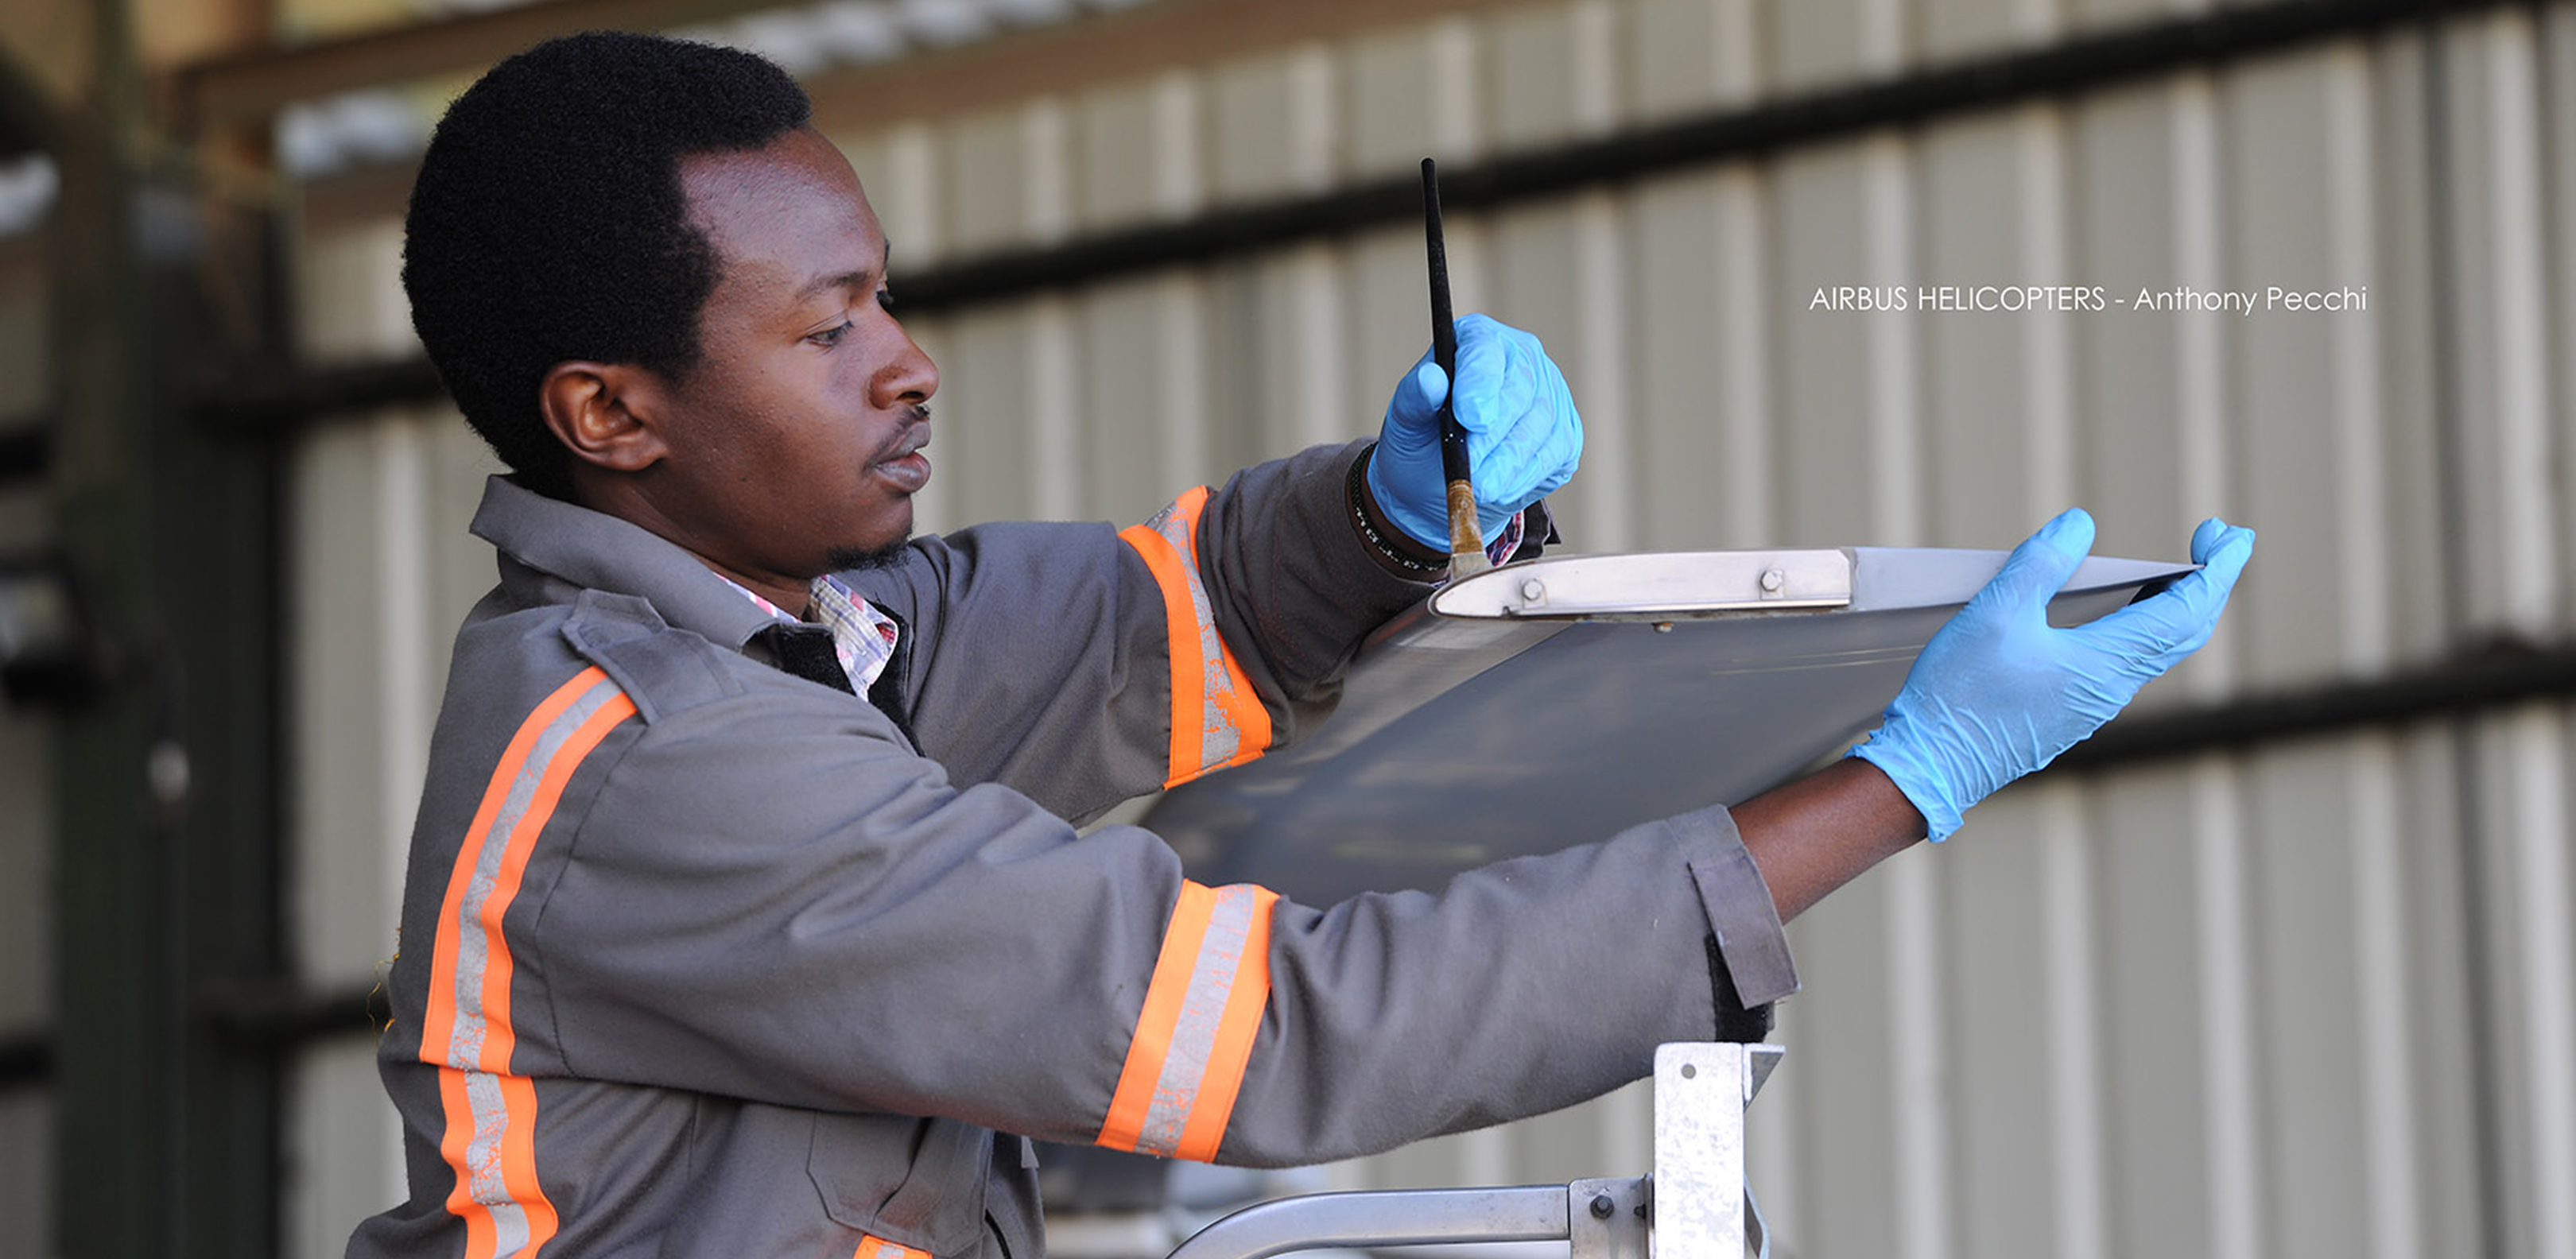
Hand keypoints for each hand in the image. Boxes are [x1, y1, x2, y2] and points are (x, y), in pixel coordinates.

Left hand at [1366, 314, 1582, 550]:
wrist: (1438, 484)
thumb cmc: (1422, 442)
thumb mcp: (1405, 422)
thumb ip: (1415, 398)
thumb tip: (1431, 379)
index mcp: (1477, 339)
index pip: (1486, 350)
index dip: (1480, 384)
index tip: (1469, 418)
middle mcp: (1521, 358)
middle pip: (1520, 390)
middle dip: (1495, 436)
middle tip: (1472, 471)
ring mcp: (1550, 394)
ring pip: (1542, 426)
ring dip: (1510, 464)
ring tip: (1481, 489)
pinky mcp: (1565, 433)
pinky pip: (1556, 454)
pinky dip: (1527, 478)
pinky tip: (1501, 490)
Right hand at [1849, 510, 2255, 839]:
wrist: (1931, 766)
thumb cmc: (1961, 694)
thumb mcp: (1995, 614)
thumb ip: (2042, 564)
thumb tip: (2083, 524)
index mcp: (2106, 663)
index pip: (2188, 611)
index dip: (2218, 568)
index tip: (2228, 533)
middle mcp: (2111, 688)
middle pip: (2184, 633)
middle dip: (2209, 584)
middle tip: (2216, 540)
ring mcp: (2090, 705)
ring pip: (2156, 652)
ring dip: (2177, 606)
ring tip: (2175, 570)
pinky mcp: (2067, 713)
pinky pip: (2126, 665)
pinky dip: (2143, 629)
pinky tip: (2119, 615)